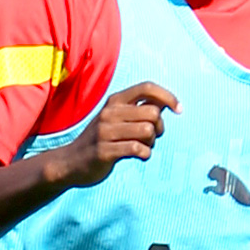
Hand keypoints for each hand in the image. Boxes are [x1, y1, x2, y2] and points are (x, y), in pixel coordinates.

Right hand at [54, 81, 179, 187]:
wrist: (70, 162)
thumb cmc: (100, 140)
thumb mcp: (116, 119)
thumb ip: (139, 110)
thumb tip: (166, 103)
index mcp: (115, 100)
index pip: (147, 87)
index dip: (168, 96)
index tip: (179, 109)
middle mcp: (110, 112)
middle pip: (153, 113)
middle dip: (160, 128)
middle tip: (153, 138)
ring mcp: (105, 131)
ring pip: (148, 131)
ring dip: (152, 143)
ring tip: (143, 148)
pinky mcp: (104, 151)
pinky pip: (137, 149)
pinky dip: (145, 154)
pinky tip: (139, 157)